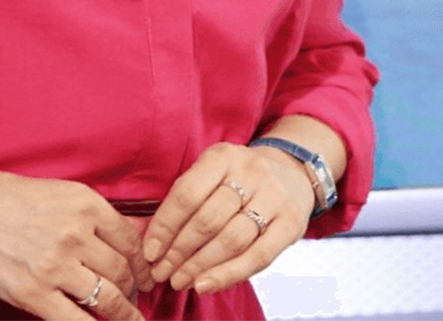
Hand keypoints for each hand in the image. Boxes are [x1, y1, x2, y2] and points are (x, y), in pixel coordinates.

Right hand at [0, 167, 154, 319]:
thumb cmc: (5, 198)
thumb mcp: (58, 193)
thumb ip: (90, 216)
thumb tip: (125, 239)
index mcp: (85, 204)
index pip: (130, 239)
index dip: (143, 261)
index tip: (147, 272)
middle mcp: (75, 234)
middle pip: (122, 269)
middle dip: (134, 287)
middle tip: (138, 295)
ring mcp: (56, 266)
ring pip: (107, 297)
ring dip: (125, 312)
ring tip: (132, 318)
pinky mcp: (34, 294)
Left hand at [142, 141, 314, 294]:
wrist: (290, 172)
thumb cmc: (236, 179)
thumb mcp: (212, 173)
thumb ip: (186, 201)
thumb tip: (154, 244)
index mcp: (223, 156)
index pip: (187, 194)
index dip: (164, 226)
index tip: (149, 252)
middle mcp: (251, 171)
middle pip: (208, 219)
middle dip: (179, 252)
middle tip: (161, 273)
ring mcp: (275, 196)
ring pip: (231, 239)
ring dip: (199, 266)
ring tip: (179, 281)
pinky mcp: (292, 222)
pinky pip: (258, 257)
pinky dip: (228, 275)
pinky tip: (205, 285)